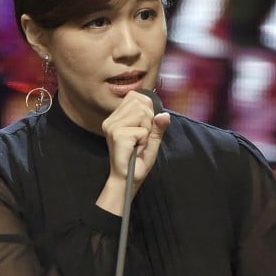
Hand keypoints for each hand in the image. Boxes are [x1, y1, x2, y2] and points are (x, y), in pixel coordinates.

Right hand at [96, 91, 170, 213]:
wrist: (128, 179)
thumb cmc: (138, 161)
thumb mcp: (152, 139)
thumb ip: (158, 125)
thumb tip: (164, 114)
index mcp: (116, 118)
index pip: (135, 96)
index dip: (146, 110)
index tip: (143, 129)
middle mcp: (111, 120)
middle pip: (141, 103)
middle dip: (148, 121)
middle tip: (141, 139)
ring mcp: (112, 127)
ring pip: (142, 114)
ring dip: (146, 131)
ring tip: (138, 144)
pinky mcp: (117, 135)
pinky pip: (142, 130)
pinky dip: (144, 141)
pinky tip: (136, 149)